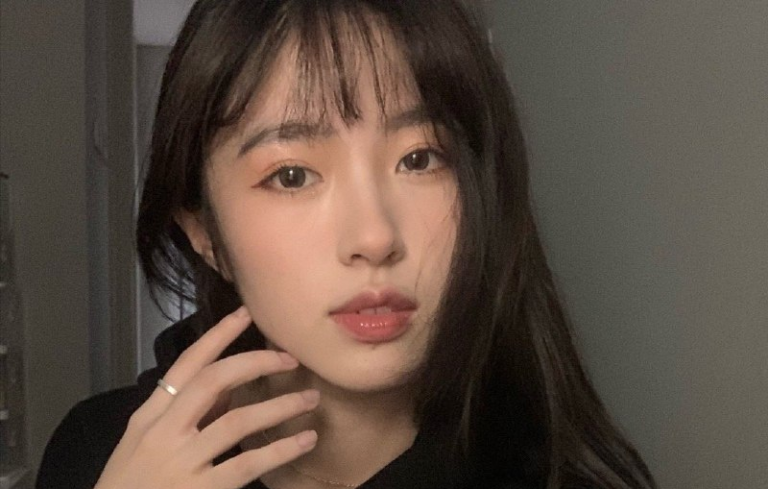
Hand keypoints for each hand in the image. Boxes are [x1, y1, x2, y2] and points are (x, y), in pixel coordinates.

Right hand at [94, 306, 318, 488]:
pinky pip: (248, 464)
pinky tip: (305, 440)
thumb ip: (183, 415)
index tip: (245, 313)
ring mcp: (181, 463)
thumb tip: (228, 389)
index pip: (186, 365)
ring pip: (237, 420)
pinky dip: (281, 450)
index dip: (217, 335)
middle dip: (255, 363)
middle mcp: (163, 434)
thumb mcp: (144, 445)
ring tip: (310, 399)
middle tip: (290, 358)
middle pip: (213, 381)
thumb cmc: (128, 488)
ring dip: (280, 406)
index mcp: (148, 417)